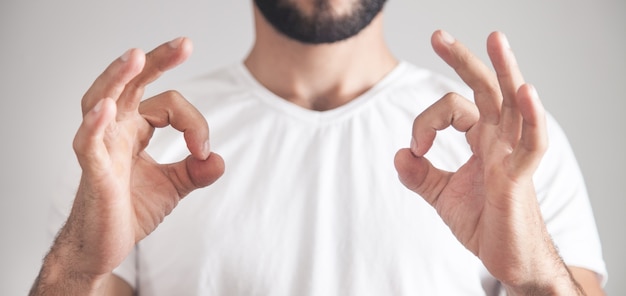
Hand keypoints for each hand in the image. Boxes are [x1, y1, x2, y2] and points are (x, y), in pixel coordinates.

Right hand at [39, 38, 223, 288]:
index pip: (168, 105)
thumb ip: (196, 171)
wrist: (105, 247)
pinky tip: (105, 107)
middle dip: (156, 61)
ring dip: (118, 78)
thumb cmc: (129, 211)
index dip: (194, 124)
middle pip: (131, 84)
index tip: (203, 151)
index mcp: (135, 129)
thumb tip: (219, 160)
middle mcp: (116, 131)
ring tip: (136, 56)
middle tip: (183, 44)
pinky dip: (94, 125)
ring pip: (102, 101)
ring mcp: (101, 149)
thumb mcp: (173, 187)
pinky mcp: (93, 173)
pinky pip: (88, 144)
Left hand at [394, 31, 580, 293]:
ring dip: (505, 70)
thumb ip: (419, 174)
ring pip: (513, 104)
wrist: (506, 259)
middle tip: (438, 35)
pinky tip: (525, 91)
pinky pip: (533, 143)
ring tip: (496, 39)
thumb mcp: (441, 195)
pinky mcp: (521, 178)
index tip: (415, 147)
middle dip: (463, 60)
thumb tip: (398, 153)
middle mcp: (500, 140)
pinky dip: (532, 117)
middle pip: (486, 89)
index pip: (453, 108)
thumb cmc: (484, 223)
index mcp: (483, 140)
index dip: (426, 121)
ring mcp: (513, 155)